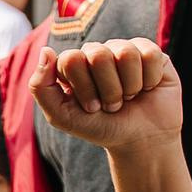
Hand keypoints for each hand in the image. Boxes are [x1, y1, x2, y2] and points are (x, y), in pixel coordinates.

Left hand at [31, 39, 183, 153]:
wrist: (139, 142)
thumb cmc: (99, 127)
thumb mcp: (62, 116)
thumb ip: (41, 86)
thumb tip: (46, 50)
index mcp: (73, 63)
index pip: (72, 59)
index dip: (84, 88)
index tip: (91, 108)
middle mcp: (97, 52)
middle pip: (98, 55)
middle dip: (108, 90)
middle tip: (111, 105)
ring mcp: (123, 50)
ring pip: (126, 53)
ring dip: (129, 87)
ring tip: (128, 98)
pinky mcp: (150, 53)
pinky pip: (150, 55)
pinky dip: (148, 80)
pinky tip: (146, 89)